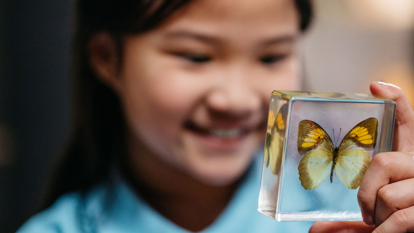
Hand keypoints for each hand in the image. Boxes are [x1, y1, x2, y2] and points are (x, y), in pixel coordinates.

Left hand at [310, 82, 413, 232]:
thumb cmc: (390, 223)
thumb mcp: (371, 217)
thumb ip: (347, 222)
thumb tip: (314, 231)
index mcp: (406, 160)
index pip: (407, 123)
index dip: (396, 101)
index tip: (375, 85)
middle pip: (383, 163)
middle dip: (365, 192)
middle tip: (364, 211)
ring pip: (388, 195)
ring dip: (376, 217)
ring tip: (381, 224)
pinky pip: (401, 218)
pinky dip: (383, 232)